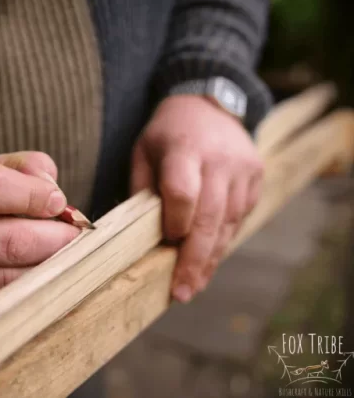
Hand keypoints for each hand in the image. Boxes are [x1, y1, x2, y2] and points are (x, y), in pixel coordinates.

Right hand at [0, 152, 80, 311]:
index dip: (32, 195)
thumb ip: (22, 168)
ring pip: (3, 279)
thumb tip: (54, 192)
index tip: (58, 201)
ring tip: (65, 254)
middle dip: (51, 238)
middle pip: (3, 241)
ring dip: (45, 267)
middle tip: (74, 234)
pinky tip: (41, 273)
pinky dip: (26, 287)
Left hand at [131, 95, 263, 302]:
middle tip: (181, 292)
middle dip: (194, 260)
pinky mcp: (256, 178)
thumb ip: (142, 188)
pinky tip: (208, 261)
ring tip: (192, 286)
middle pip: (209, 218)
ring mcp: (243, 170)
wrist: (209, 104)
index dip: (174, 223)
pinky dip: (223, 241)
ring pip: (228, 224)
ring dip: (210, 258)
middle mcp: (220, 161)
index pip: (182, 193)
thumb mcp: (143, 151)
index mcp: (185, 150)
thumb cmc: (168, 133)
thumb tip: (140, 234)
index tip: (164, 244)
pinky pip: (240, 218)